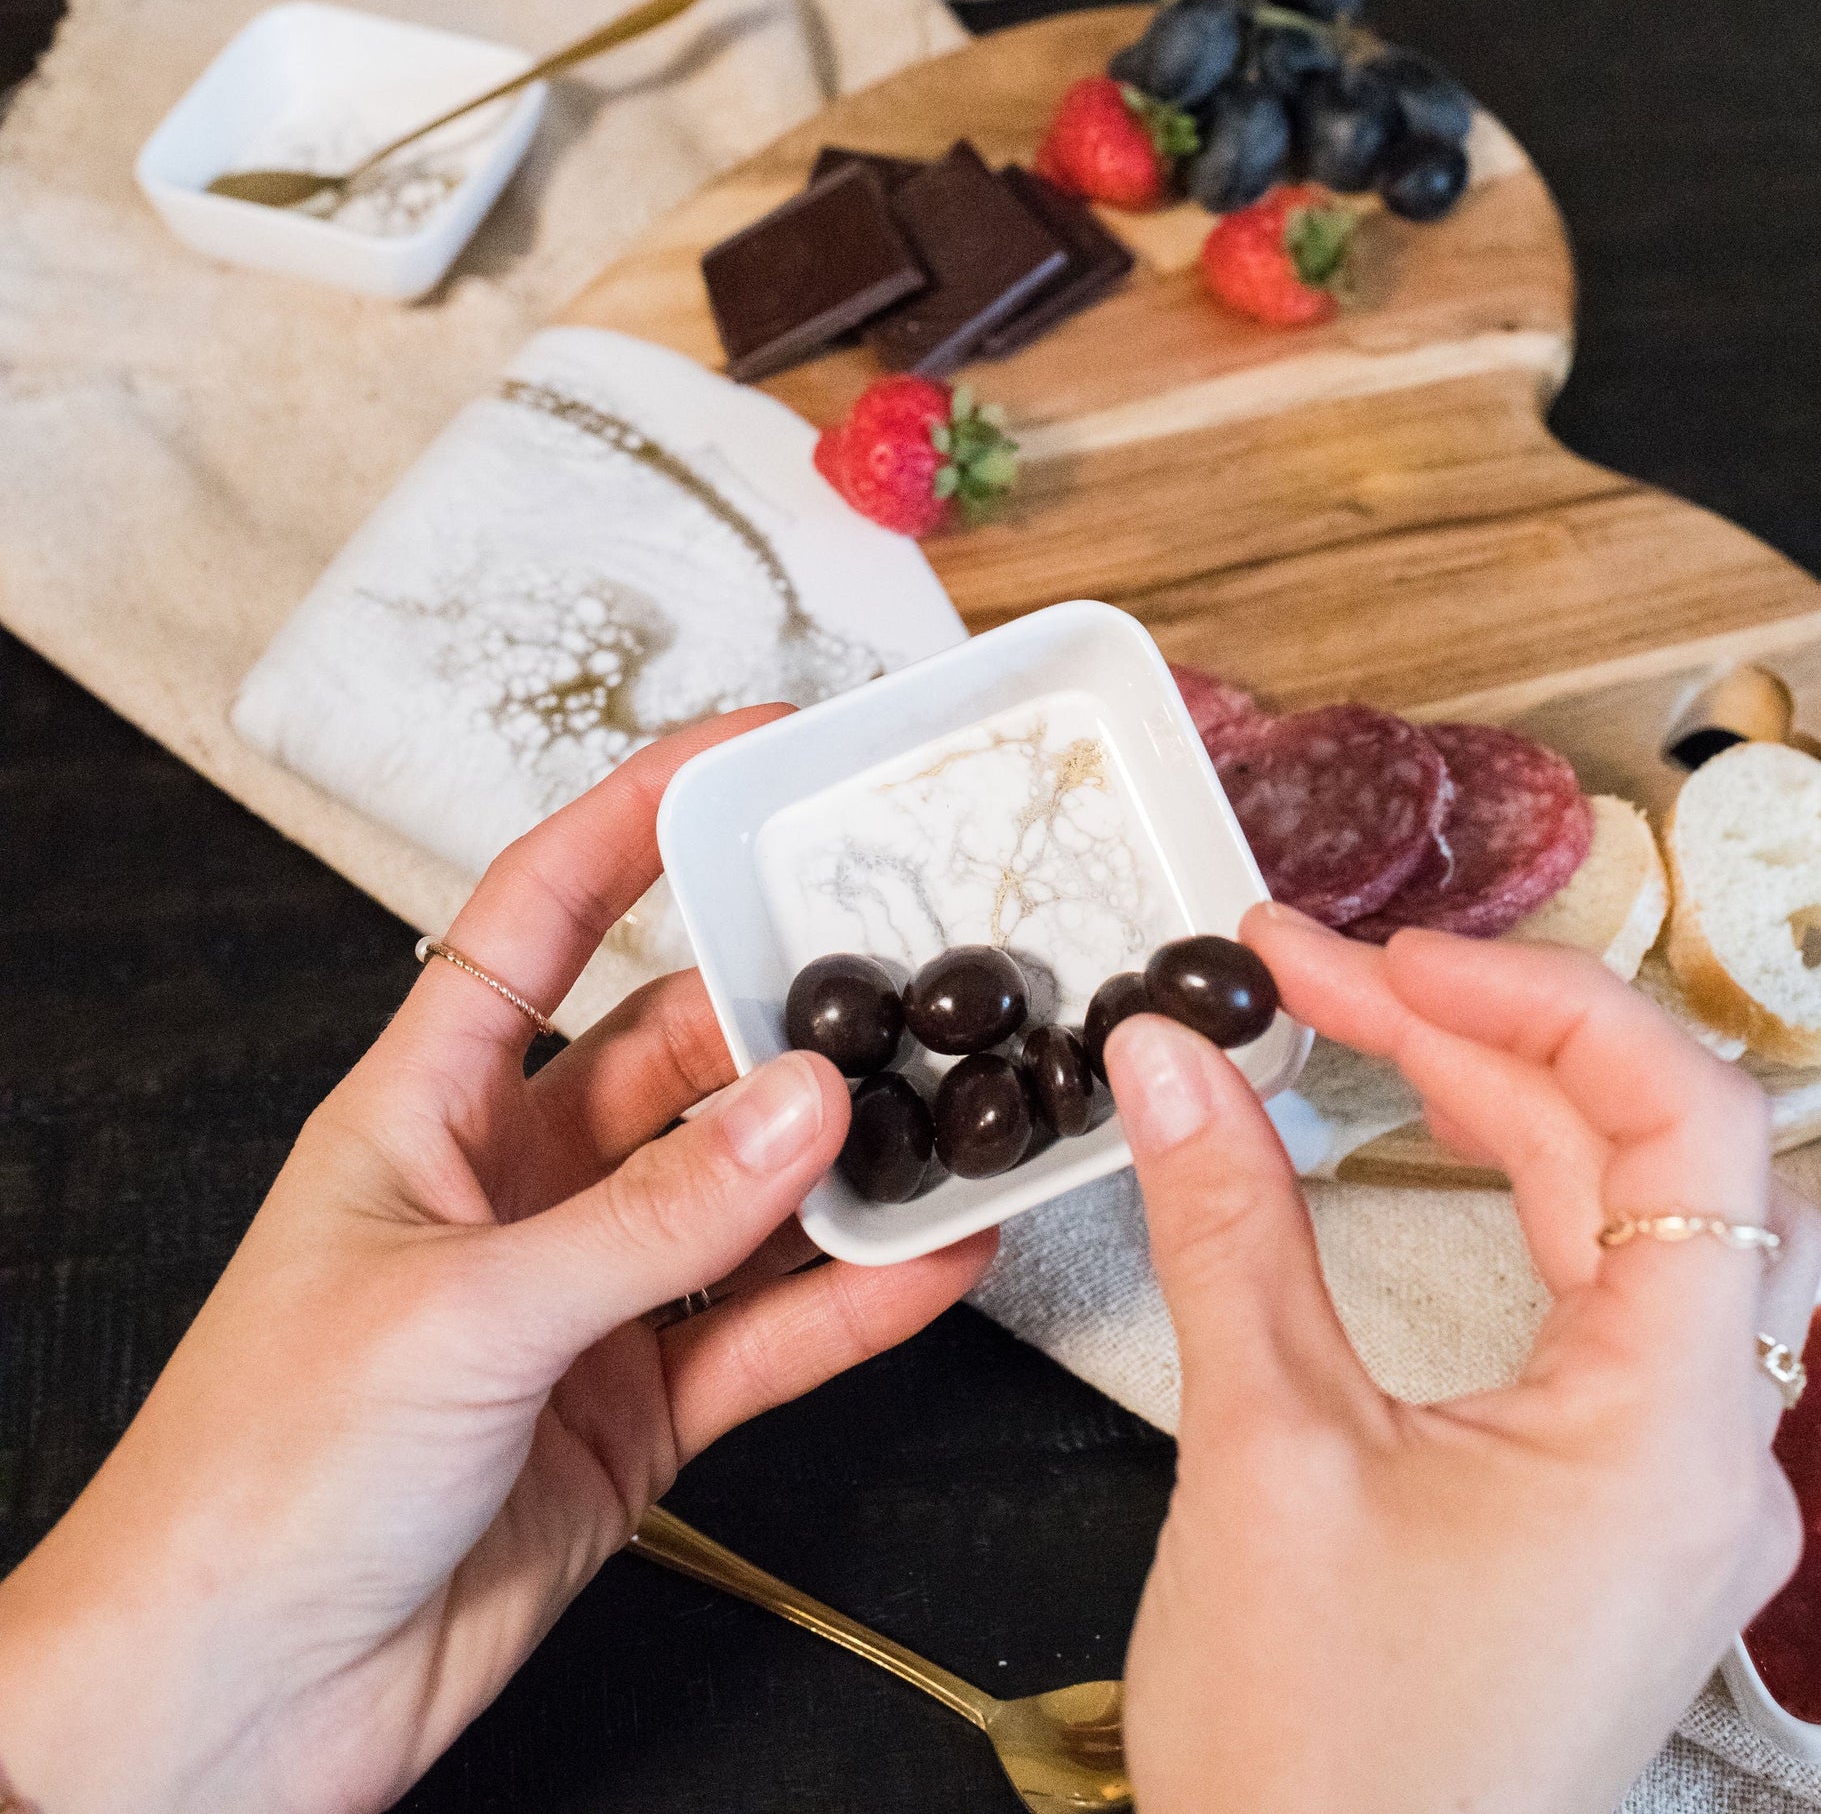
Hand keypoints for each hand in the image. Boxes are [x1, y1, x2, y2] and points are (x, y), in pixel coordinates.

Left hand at [0, 711, 990, 1813]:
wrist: (225, 1708)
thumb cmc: (259, 1478)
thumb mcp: (463, 1313)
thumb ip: (651, 1215)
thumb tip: (805, 1103)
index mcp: (423, 1110)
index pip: (537, 918)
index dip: (634, 819)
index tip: (747, 751)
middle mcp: (510, 1188)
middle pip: (675, 1053)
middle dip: (784, 1007)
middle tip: (908, 963)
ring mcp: (577, 1303)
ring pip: (739, 1193)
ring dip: (840, 1161)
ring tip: (957, 1109)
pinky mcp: (629, 1418)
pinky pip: (764, 1334)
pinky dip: (852, 1302)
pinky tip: (935, 1263)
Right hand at [1107, 902, 1820, 1813]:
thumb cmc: (1319, 1764)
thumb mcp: (1261, 1457)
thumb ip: (1226, 1225)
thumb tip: (1172, 1053)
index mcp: (1668, 1436)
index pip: (1688, 1122)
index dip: (1543, 1000)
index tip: (1386, 957)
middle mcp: (1712, 1460)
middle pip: (1657, 1161)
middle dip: (1486, 1039)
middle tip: (1320, 977)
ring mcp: (1676, 1500)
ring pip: (1642, 1226)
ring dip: (1512, 1111)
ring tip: (1364, 1032)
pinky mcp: (1619, 1527)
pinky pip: (1611, 1311)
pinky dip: (1518, 1208)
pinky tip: (1420, 1161)